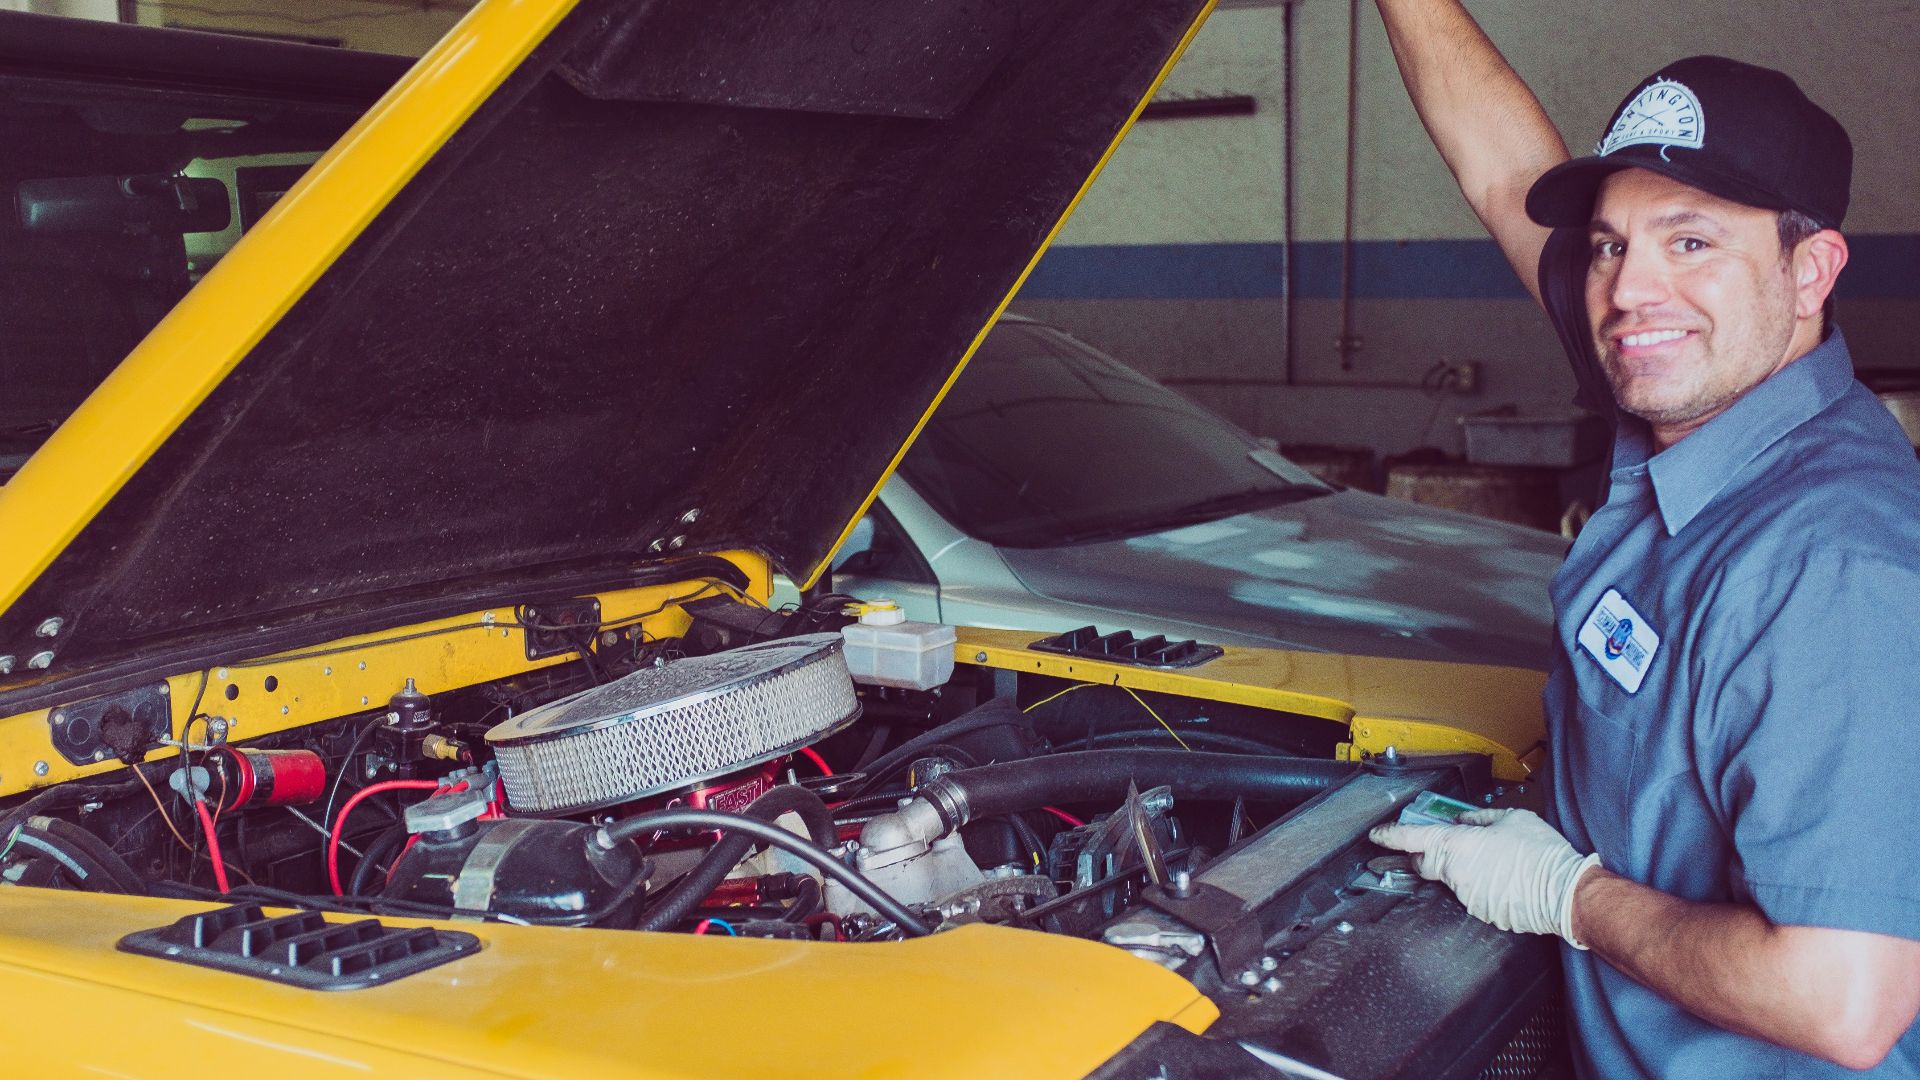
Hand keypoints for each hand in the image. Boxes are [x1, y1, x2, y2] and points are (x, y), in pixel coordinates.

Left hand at [1369, 807, 1600, 947]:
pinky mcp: (1482, 912)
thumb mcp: (1511, 819)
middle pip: (1425, 864)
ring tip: (1495, 862)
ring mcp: (1467, 896)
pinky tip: (1504, 879)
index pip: (1411, 839)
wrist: (1565, 891)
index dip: (1390, 836)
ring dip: (1463, 871)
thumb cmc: (1541, 852)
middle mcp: (1455, 873)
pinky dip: (1481, 887)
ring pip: (1452, 880)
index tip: (1377, 836)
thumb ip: (1480, 818)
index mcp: (1457, 845)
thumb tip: (1464, 820)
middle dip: (1425, 855)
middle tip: (1441, 846)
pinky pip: (1473, 896)